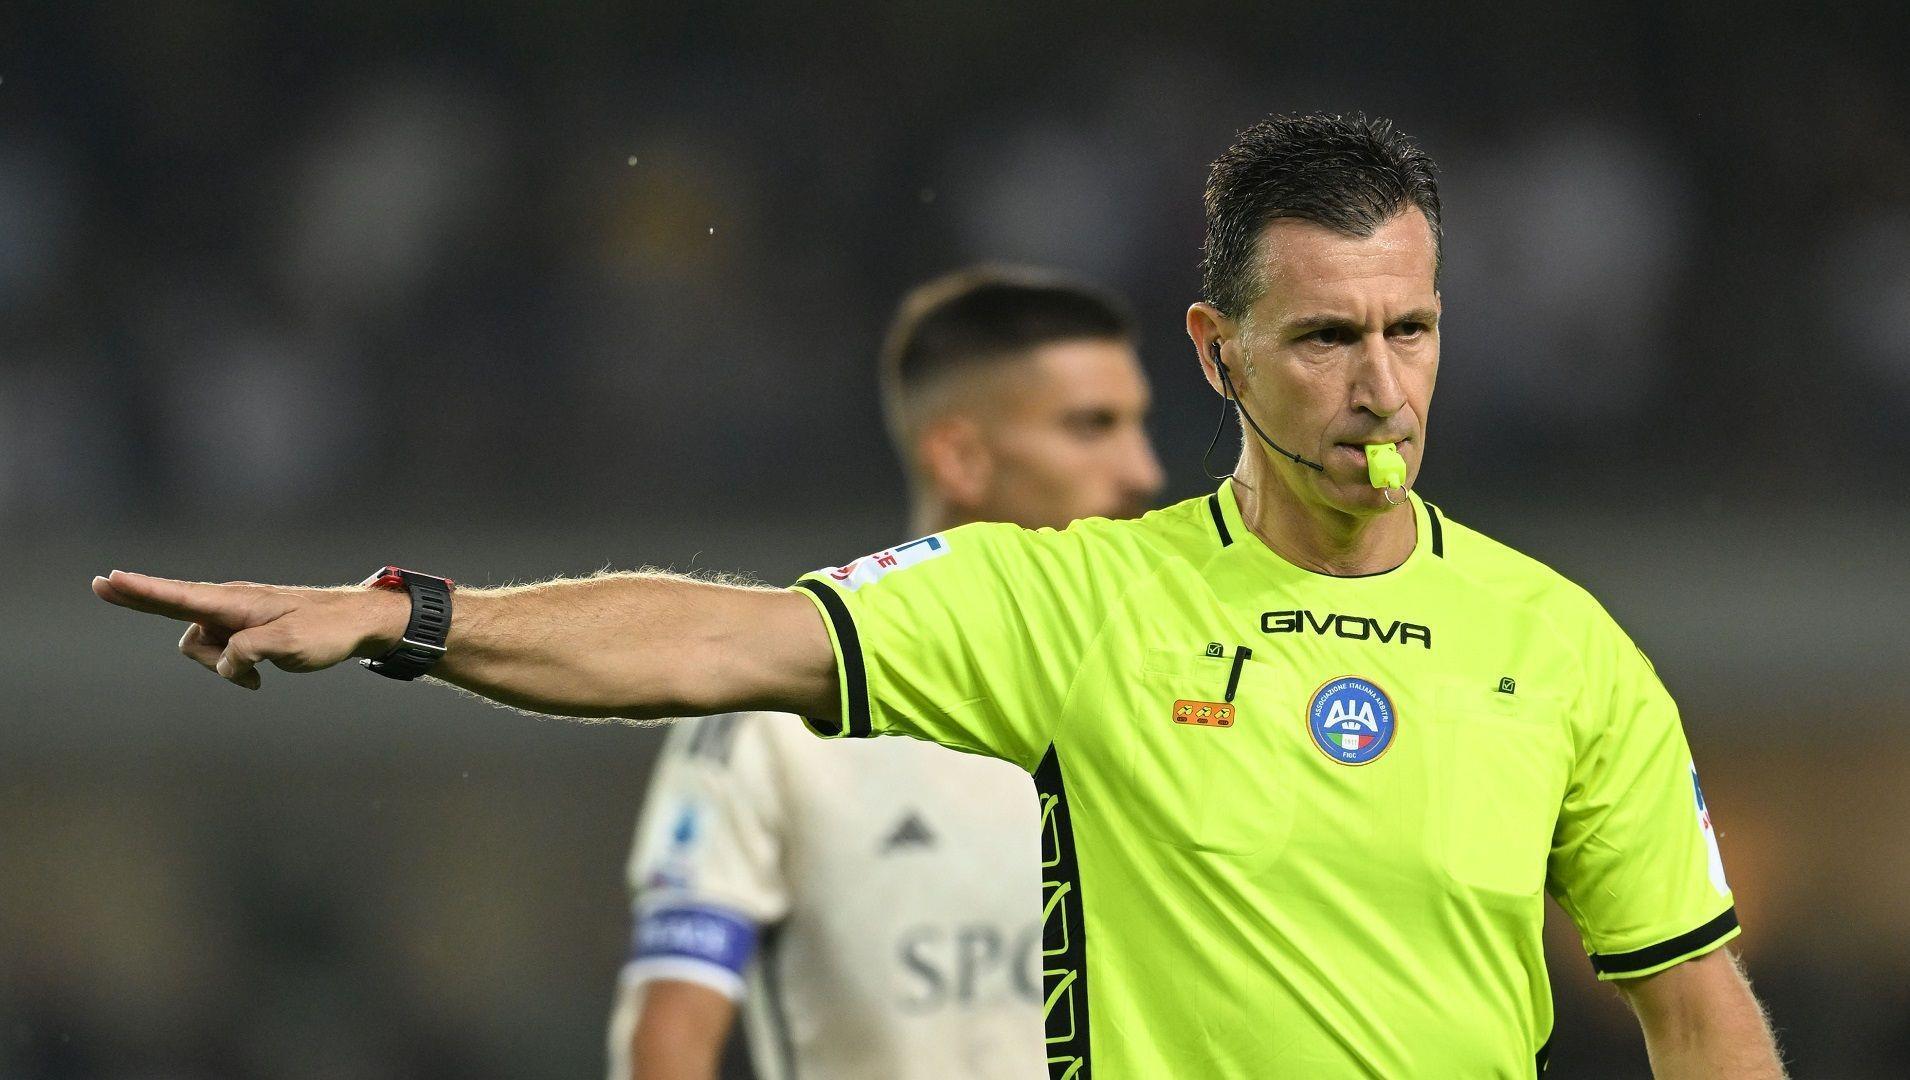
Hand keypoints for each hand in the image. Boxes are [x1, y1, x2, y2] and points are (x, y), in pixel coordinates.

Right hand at [92, 570, 409, 689]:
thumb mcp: (288, 646)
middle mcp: (230, 603)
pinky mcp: (246, 628)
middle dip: (140, 601)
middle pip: (176, 612)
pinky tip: (258, 678)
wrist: (357, 623)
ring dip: (219, 666)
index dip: (142, 591)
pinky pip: (222, 652)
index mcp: (235, 601)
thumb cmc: (326, 630)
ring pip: (203, 646)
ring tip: (258, 675)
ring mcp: (237, 615)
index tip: (110, 579)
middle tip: (100, 584)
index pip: (179, 596)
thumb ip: (247, 652)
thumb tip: (226, 661)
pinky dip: (233, 668)